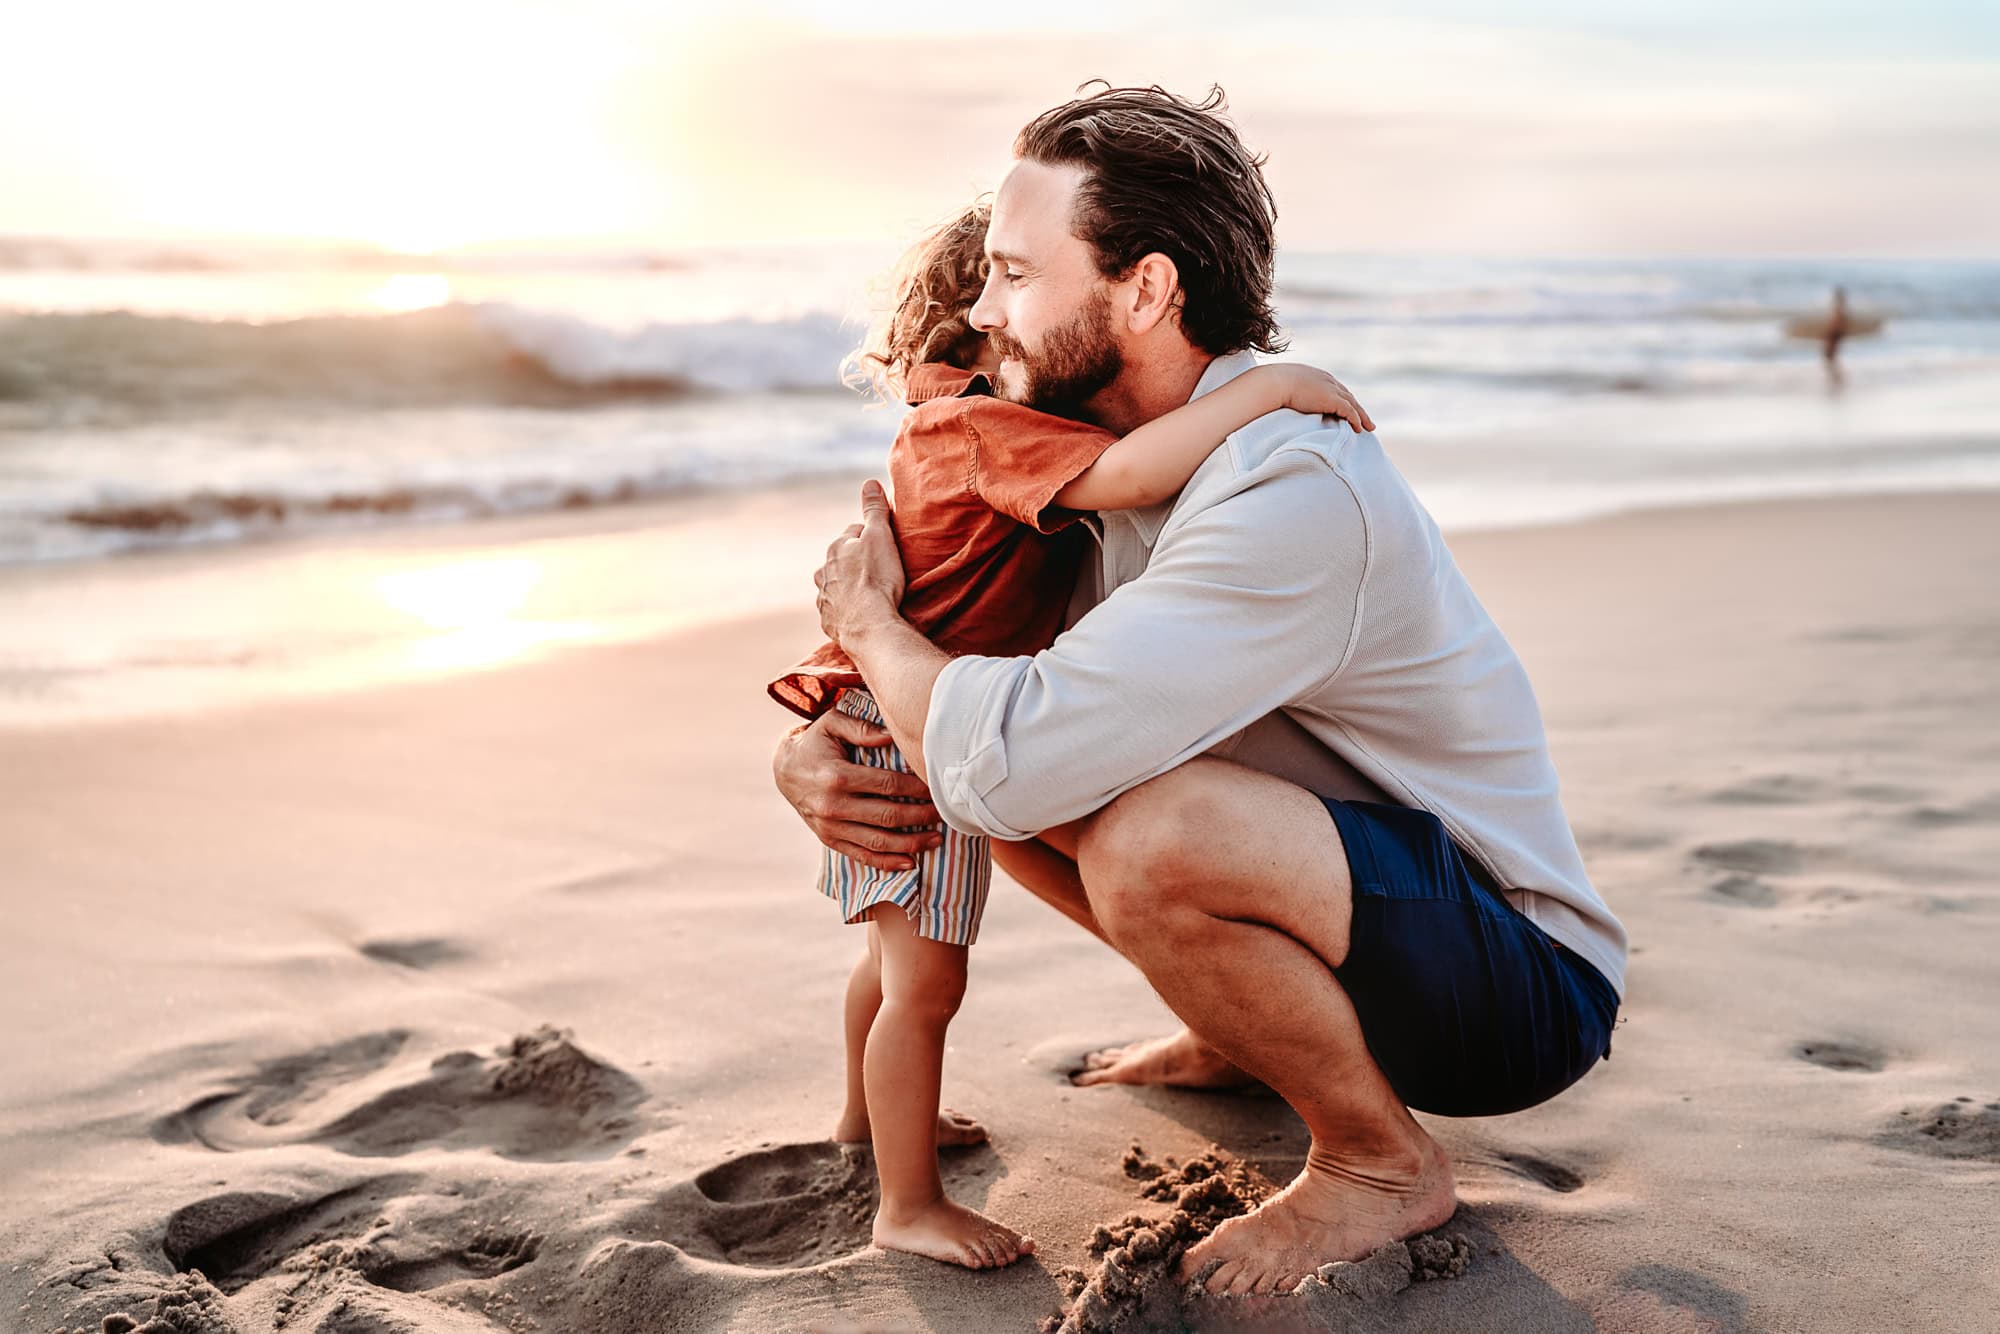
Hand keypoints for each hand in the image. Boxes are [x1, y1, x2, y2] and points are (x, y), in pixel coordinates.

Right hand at [772, 709, 945, 869]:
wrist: (784, 770)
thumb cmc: (815, 742)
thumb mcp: (832, 723)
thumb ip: (862, 728)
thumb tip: (892, 736)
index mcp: (837, 777)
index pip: (887, 786)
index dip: (916, 789)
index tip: (937, 788)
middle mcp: (833, 806)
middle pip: (887, 817)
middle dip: (921, 817)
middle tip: (944, 814)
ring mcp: (830, 827)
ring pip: (877, 842)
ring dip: (911, 844)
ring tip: (936, 840)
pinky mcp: (829, 840)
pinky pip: (861, 856)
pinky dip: (887, 863)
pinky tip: (911, 863)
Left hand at [814, 480, 906, 646]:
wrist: (868, 624)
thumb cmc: (877, 579)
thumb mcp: (880, 536)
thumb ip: (874, 509)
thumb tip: (870, 483)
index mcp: (836, 548)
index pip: (854, 533)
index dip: (871, 538)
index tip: (885, 548)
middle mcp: (823, 572)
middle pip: (842, 560)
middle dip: (857, 563)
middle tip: (880, 572)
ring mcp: (824, 598)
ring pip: (836, 586)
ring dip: (849, 587)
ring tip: (870, 595)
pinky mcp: (828, 621)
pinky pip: (837, 611)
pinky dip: (847, 610)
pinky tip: (861, 614)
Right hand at [1267, 365, 1374, 432]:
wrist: (1273, 383)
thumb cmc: (1271, 386)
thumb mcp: (1282, 386)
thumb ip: (1288, 393)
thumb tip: (1279, 402)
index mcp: (1316, 376)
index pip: (1335, 388)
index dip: (1342, 399)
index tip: (1348, 409)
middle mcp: (1327, 380)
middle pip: (1347, 396)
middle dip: (1357, 407)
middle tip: (1365, 419)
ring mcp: (1331, 389)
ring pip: (1353, 404)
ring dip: (1362, 416)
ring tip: (1368, 427)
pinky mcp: (1332, 399)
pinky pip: (1349, 411)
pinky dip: (1356, 420)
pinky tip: (1359, 429)